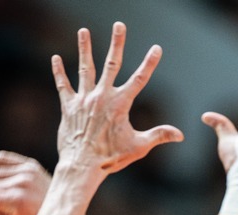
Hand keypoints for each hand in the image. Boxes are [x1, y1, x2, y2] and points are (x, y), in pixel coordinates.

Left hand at [51, 22, 182, 174]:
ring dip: (85, 48)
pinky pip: (63, 85)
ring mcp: (84, 100)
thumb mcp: (138, 147)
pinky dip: (59, 72)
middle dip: (117, 43)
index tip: (156, 48)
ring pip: (85, 68)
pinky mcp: (68, 107)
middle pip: (112, 64)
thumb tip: (181, 135)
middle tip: (120, 25)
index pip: (140, 79)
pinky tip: (56, 58)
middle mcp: (102, 96)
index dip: (149, 63)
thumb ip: (159, 135)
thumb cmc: (110, 158)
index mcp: (120, 104)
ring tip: (83, 31)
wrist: (81, 167)